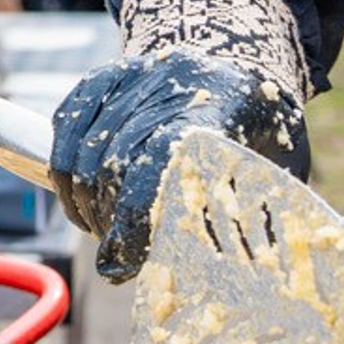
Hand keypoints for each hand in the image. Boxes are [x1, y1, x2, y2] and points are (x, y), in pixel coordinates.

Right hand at [49, 47, 310, 281]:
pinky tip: (81, 200)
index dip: (135, 215)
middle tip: (116, 254)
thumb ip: (260, 215)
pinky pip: (68, 122)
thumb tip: (235, 278)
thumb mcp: (278, 168)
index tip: (125, 259)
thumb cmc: (264, 130)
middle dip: (107, 217)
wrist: (239, 65)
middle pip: (114, 157)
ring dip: (82, 199)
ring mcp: (135, 72)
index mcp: (223, 104)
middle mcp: (172, 80)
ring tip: (101, 231)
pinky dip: (65, 167)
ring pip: (84, 145)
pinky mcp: (107, 73)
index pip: (160, 158)